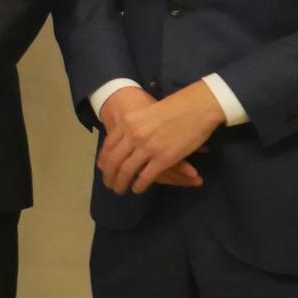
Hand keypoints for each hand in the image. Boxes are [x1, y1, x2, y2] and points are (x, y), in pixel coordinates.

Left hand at [97, 83, 217, 193]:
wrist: (195, 108)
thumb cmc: (173, 108)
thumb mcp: (144, 113)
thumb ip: (132, 125)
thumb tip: (124, 138)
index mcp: (127, 123)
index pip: (108, 146)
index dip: (104, 160)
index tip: (103, 168)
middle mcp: (133, 135)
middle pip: (114, 161)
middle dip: (109, 175)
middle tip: (109, 184)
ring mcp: (147, 147)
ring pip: (127, 171)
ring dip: (122, 183)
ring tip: (120, 190)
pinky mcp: (163, 158)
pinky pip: (146, 176)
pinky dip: (140, 185)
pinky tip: (138, 189)